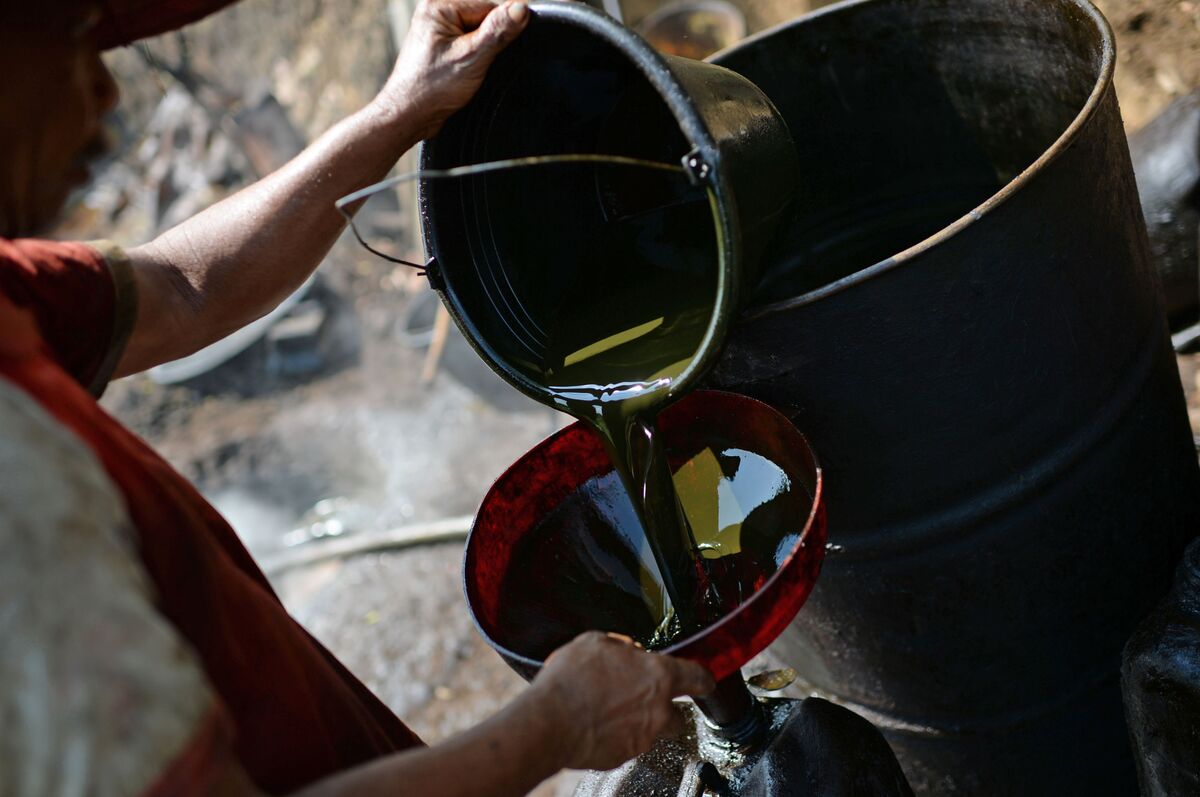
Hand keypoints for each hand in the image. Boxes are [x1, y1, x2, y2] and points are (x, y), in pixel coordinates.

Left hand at [377, 0, 529, 139]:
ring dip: (480, 56)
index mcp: (439, 7)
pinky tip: (462, 75)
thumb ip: (498, 31)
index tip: (490, 55)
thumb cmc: (431, 88)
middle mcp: (435, 15)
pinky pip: (467, 48)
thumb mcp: (472, 57)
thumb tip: (521, 7)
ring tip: (465, 72)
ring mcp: (436, 32)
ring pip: (477, 38)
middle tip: (473, 67)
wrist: (409, 115)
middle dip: (487, 46)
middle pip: (483, 22)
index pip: (489, 8)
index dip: (498, 33)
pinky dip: (472, 62)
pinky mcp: (439, 49)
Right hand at [530, 631, 715, 770]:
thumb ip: (621, 647)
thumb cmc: (570, 681)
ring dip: (640, 723)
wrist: (548, 722)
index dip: (703, 679)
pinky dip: (618, 737)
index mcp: (658, 675)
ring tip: (611, 711)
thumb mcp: (595, 643)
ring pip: (654, 731)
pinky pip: (629, 745)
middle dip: (667, 708)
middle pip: (680, 714)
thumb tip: (627, 652)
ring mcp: (644, 736)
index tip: (706, 682)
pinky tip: (598, 725)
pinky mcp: (625, 756)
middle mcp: (658, 709)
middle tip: (644, 699)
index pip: (697, 677)